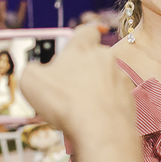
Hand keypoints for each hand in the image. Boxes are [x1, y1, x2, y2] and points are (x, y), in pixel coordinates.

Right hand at [19, 27, 136, 149]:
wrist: (100, 130)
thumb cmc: (65, 101)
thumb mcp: (31, 80)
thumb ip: (32, 69)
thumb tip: (36, 71)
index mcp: (83, 48)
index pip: (86, 31)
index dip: (80, 38)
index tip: (75, 47)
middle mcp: (106, 58)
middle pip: (96, 58)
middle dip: (85, 69)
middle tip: (69, 88)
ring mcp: (121, 78)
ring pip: (107, 79)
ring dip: (97, 88)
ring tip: (81, 107)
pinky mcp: (130, 99)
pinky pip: (116, 99)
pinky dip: (107, 106)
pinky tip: (95, 118)